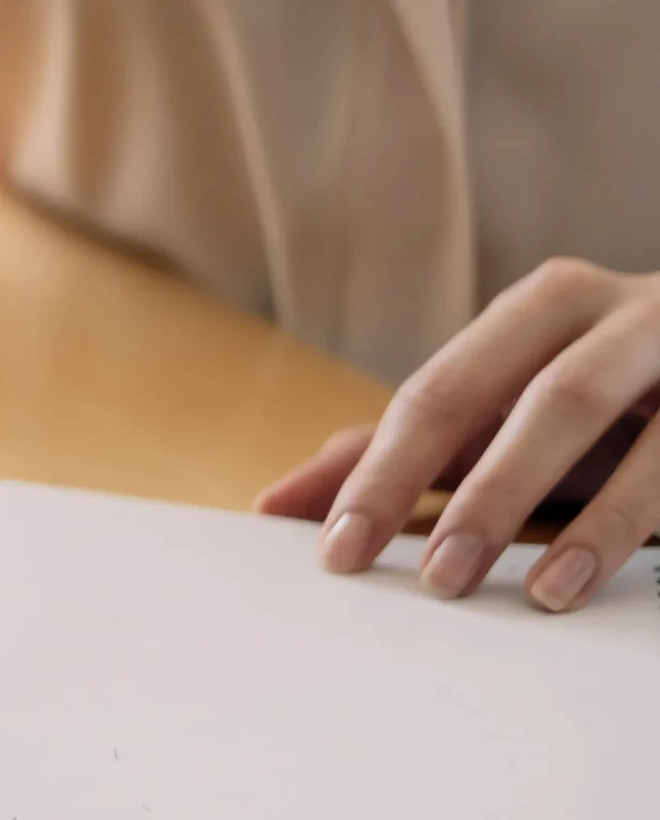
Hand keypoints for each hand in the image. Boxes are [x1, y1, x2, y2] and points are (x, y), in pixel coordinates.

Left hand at [258, 258, 659, 611]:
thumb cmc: (618, 390)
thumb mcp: (512, 410)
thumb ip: (405, 448)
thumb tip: (277, 504)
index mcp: (545, 307)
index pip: (444, 392)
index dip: (384, 473)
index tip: (334, 552)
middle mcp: (624, 313)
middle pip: (542, 399)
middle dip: (484, 492)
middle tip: (433, 579)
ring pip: (638, 432)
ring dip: (587, 519)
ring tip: (532, 592)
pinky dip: (647, 525)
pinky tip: (600, 578)